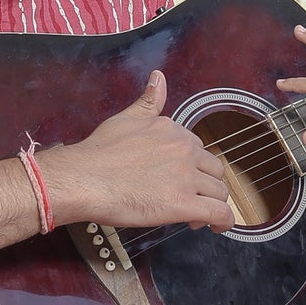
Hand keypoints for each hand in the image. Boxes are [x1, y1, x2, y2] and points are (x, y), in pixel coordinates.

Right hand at [43, 71, 233, 232]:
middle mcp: (183, 149)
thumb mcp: (126, 118)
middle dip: (206, 185)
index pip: (198, 148)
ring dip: (213, 204)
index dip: (192, 166)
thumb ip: (148, 101)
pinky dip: (223, 222)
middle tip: (189, 199)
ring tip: (196, 217)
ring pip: (220, 192)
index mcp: (172, 130)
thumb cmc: (97, 153)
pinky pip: (219, 213)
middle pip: (214, 169)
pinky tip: (214, 227)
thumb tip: (158, 78)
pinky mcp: (183, 204)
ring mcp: (185, 177)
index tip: (180, 178)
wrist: (82, 178)